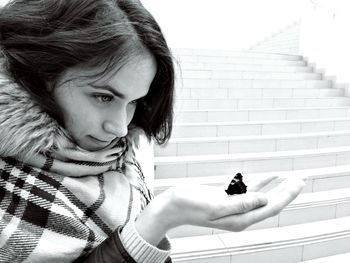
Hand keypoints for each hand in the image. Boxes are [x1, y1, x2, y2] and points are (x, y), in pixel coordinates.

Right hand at [135, 175, 304, 244]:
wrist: (171, 205)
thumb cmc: (189, 205)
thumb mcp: (215, 204)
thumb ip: (241, 203)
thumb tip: (264, 200)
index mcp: (239, 219)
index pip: (270, 207)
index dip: (286, 195)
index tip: (298, 183)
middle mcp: (239, 214)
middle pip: (269, 202)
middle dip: (286, 191)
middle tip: (300, 179)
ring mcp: (233, 206)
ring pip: (261, 195)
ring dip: (275, 186)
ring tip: (289, 178)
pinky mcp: (226, 198)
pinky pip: (247, 189)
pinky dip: (259, 181)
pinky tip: (267, 176)